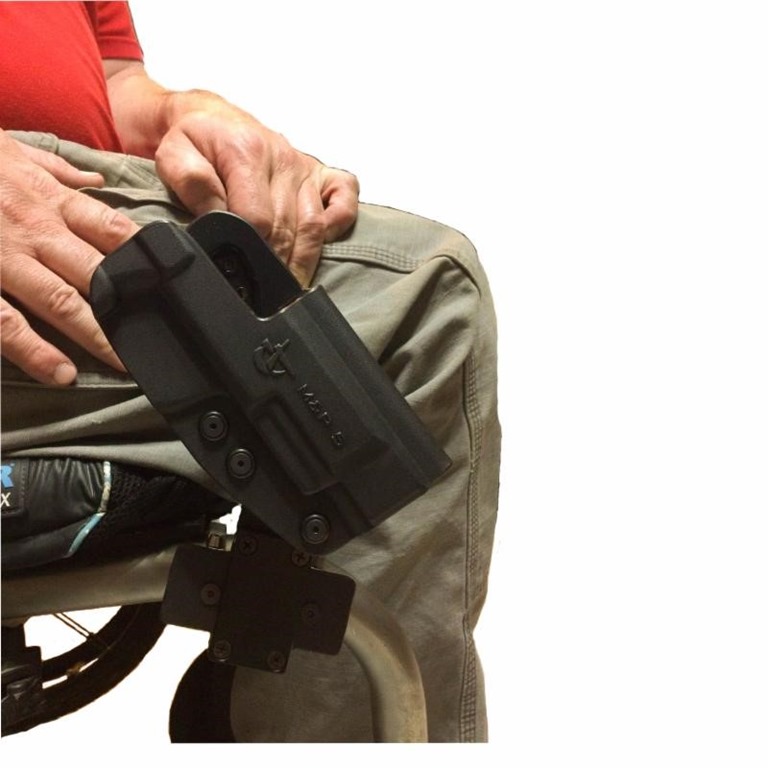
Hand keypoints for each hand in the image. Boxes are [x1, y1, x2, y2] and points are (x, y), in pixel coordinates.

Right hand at [0, 130, 138, 384]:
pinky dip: (34, 349)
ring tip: (123, 364)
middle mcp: (35, 230)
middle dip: (133, 307)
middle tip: (161, 337)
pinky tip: (60, 374)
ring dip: (96, 335)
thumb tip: (97, 180)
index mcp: (48, 201)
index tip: (175, 282)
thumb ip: (58, 170)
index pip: (112, 230)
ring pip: (60, 301)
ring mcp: (3, 257)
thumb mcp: (11, 149)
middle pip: (98, 273)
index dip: (148, 257)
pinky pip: (3, 319)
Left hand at [154, 93, 358, 285]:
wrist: (213, 117)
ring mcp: (304, 167)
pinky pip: (344, 200)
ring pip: (315, 224)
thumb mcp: (174, 155)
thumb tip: (214, 215)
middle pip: (287, 228)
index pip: (257, 217)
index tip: (240, 269)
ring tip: (289, 285)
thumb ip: (192, 183)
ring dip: (303, 259)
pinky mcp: (320, 172)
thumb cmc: (196, 141)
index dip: (249, 249)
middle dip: (275, 264)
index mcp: (246, 152)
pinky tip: (320, 243)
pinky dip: (339, 224)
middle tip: (264, 292)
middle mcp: (282, 159)